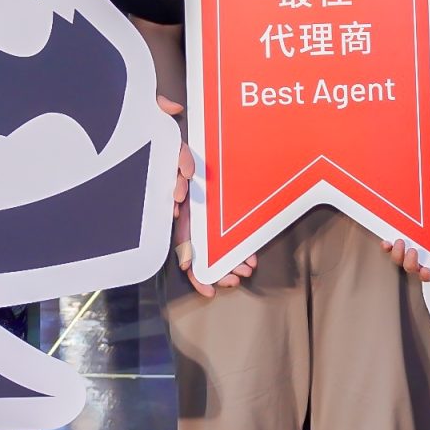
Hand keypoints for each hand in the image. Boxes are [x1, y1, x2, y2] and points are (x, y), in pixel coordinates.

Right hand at [170, 136, 255, 296]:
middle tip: (235, 280)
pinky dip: (239, 246)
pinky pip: (226, 236)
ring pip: (217, 248)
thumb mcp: (182, 154)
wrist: (197, 140)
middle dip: (218, 270)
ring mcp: (205, 216)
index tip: (208, 289)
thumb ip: (180, 168)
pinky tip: (251, 255)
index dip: (195, 272)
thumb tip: (178, 194)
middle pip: (203, 254)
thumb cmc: (186, 150)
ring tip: (247, 270)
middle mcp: (192, 216)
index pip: (186, 247)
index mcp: (184, 210)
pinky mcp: (216, 213)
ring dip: (231, 261)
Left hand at [387, 185, 429, 281]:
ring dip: (398, 256)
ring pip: (398, 258)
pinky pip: (388, 243)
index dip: (427, 275)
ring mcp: (408, 237)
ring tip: (401, 242)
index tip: (426, 270)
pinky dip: (387, 247)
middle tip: (413, 252)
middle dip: (410, 265)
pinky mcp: (397, 228)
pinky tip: (388, 242)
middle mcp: (421, 246)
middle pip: (412, 266)